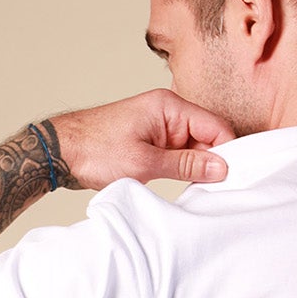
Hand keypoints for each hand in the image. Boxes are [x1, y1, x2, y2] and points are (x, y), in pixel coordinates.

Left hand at [47, 89, 235, 189]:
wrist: (61, 151)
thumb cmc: (96, 150)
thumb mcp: (145, 163)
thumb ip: (186, 164)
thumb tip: (221, 167)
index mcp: (169, 106)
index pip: (216, 126)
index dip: (229, 152)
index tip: (235, 178)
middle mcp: (168, 111)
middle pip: (209, 136)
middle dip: (214, 162)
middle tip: (218, 190)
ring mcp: (161, 126)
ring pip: (195, 147)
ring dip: (198, 168)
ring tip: (200, 189)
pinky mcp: (153, 140)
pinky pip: (180, 153)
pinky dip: (185, 168)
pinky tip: (186, 185)